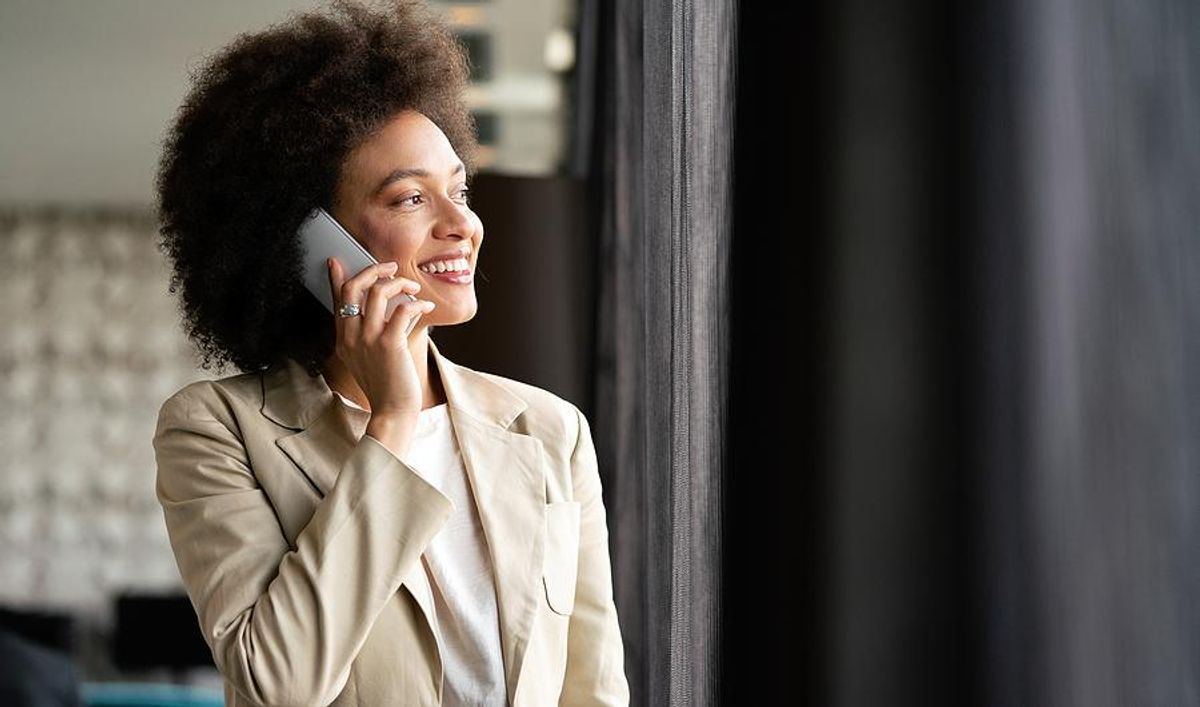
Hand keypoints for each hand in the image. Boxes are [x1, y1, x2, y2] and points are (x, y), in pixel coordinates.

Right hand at [327, 256, 435, 417]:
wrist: (391, 412)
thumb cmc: (386, 385)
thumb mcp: (368, 358)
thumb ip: (369, 334)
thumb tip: (390, 308)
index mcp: (343, 338)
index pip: (337, 300)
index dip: (336, 278)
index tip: (336, 261)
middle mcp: (351, 336)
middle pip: (354, 287)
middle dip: (373, 270)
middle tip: (391, 267)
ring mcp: (368, 339)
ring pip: (378, 292)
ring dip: (399, 282)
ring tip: (413, 287)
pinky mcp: (389, 344)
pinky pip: (403, 309)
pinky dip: (417, 302)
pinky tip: (426, 306)